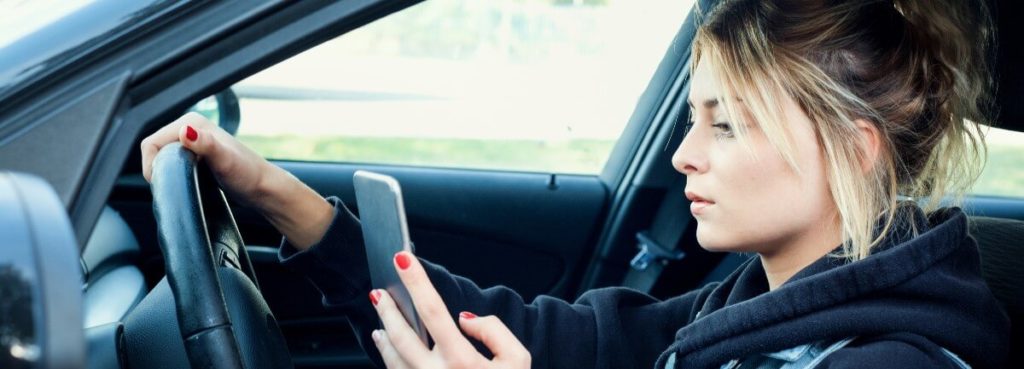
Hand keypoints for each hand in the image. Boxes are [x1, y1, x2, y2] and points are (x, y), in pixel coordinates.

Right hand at [140, 112, 332, 248]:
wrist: (264, 188)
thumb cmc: (248, 175)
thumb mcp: (225, 161)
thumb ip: (206, 145)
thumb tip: (186, 131)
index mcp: (192, 122)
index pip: (151, 142)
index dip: (151, 165)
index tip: (164, 183)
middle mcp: (192, 128)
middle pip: (155, 150)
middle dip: (158, 169)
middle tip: (174, 185)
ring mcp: (194, 141)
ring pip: (162, 158)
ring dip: (166, 172)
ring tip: (181, 185)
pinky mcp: (197, 155)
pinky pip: (173, 163)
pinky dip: (173, 174)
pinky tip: (186, 183)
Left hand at [369, 252, 530, 368]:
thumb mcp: (518, 360)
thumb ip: (493, 331)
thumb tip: (463, 319)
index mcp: (463, 362)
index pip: (433, 311)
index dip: (416, 282)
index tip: (401, 259)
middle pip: (402, 334)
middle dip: (388, 309)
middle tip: (378, 291)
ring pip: (393, 358)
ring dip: (384, 333)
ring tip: (380, 317)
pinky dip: (387, 357)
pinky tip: (386, 346)